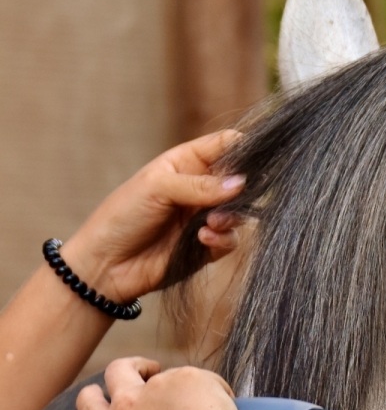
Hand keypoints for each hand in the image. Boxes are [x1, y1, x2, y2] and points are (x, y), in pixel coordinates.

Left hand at [57, 131, 245, 303]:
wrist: (107, 264)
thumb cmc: (122, 216)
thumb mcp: (157, 189)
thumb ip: (199, 185)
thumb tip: (241, 184)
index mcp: (186, 162)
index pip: (226, 145)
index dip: (244, 147)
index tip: (255, 160)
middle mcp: (200, 188)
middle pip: (239, 180)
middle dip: (241, 190)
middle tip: (231, 200)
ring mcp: (204, 217)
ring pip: (239, 212)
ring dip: (231, 218)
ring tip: (211, 224)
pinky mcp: (207, 246)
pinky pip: (230, 240)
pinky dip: (222, 239)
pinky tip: (202, 240)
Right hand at [76, 357, 245, 409]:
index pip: (88, 401)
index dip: (97, 392)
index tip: (106, 388)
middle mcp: (127, 404)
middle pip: (119, 369)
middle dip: (134, 366)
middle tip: (151, 369)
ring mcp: (157, 387)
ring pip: (174, 377)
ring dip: (190, 391)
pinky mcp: (188, 377)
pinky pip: (208, 381)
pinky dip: (219, 395)